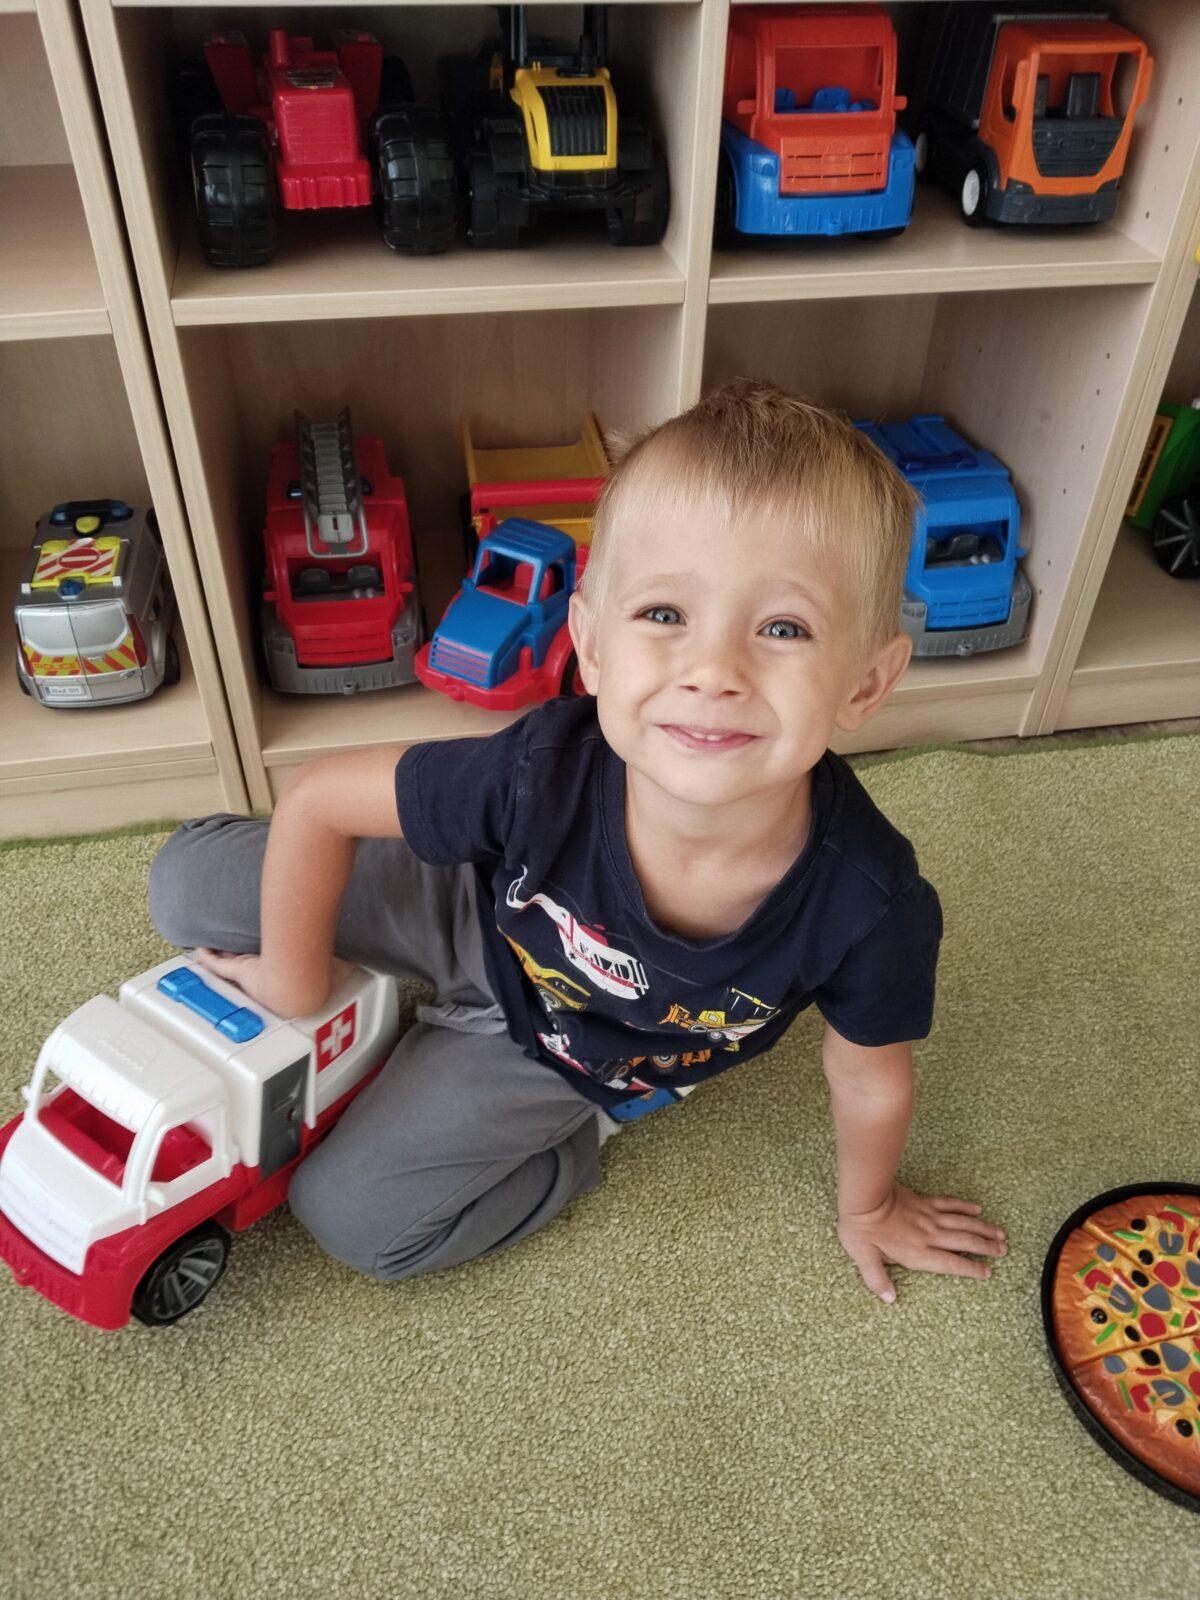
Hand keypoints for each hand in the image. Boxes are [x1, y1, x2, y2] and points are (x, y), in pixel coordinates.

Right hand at [192, 948, 354, 1015]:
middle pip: (256, 977)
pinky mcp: (239, 972)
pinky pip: (218, 965)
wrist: (299, 984)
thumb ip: (352, 963)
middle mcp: (269, 986)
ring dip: (228, 962)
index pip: (281, 980)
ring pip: (237, 969)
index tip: (277, 972)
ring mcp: (253, 978)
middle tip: (242, 963)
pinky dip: (209, 958)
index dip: (278, 975)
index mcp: (290, 988)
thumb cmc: (320, 980)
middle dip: (250, 971)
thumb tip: (366, 957)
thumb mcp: (341, 969)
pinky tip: (200, 950)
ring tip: (217, 957)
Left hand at [837, 1181, 1006, 1304]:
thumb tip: (889, 1299)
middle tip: (1004, 1251)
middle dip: (986, 1248)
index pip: (950, 1264)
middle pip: (964, 1242)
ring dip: (982, 1229)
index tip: (987, 1272)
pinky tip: (977, 1209)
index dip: (970, 1269)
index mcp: (918, 1253)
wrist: (864, 1196)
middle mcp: (929, 1235)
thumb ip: (877, 1279)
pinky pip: (950, 1204)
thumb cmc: (861, 1229)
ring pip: (962, 1223)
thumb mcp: (864, 1258)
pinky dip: (964, 1207)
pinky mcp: (925, 1202)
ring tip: (1001, 1234)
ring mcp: (929, 1217)